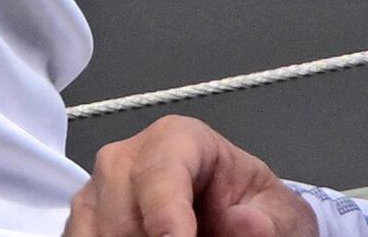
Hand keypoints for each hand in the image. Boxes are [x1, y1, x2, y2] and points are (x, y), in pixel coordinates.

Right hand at [67, 117, 326, 236]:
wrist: (237, 218)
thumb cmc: (253, 210)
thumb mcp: (281, 215)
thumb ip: (269, 220)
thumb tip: (245, 223)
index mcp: (179, 140)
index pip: (160, 175)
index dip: (167, 217)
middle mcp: (127, 157)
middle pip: (122, 210)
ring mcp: (99, 189)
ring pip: (97, 229)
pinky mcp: (86, 219)